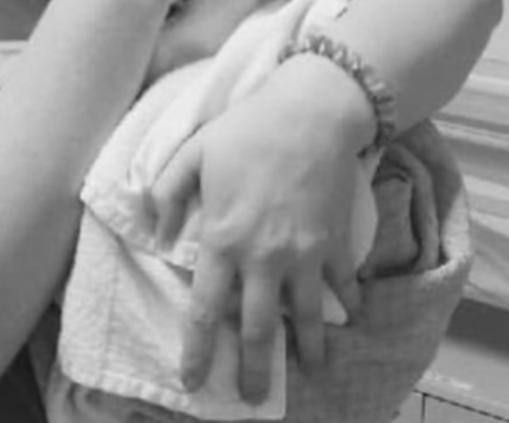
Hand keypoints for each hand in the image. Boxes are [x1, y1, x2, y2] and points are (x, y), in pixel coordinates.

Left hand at [148, 55, 368, 402]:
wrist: (311, 113)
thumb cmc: (248, 129)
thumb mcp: (194, 152)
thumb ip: (167, 191)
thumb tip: (157, 232)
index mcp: (224, 240)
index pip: (206, 311)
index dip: (198, 351)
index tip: (192, 382)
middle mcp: (265, 258)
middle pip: (259, 329)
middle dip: (257, 372)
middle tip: (254, 399)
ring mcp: (306, 255)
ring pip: (307, 318)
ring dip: (309, 350)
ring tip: (312, 372)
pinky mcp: (337, 243)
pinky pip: (344, 284)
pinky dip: (349, 303)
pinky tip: (351, 316)